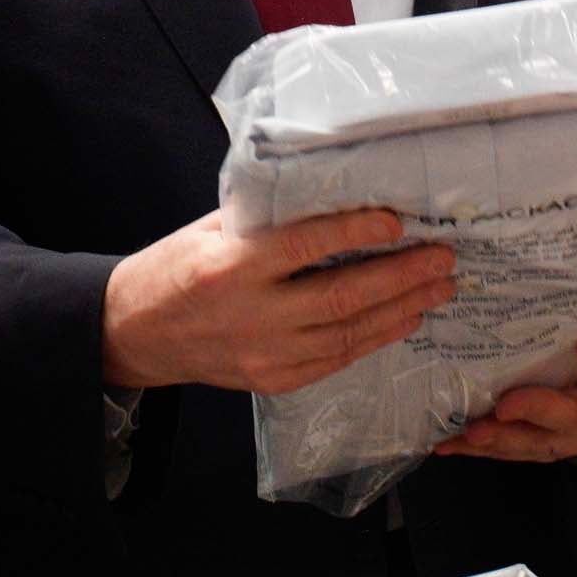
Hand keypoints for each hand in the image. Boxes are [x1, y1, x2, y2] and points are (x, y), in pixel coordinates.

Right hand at [101, 208, 456, 395]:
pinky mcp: (272, 380)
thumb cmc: (174, 267)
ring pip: (347, 333)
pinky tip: (402, 320)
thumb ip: (266, 221)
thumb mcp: (211, 229)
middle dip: (401, 277)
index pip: (306, 246)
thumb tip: (332, 196)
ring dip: (400, 310)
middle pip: (341, 296)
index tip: (396, 222)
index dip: (356, 233)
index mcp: (231, 266)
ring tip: (437, 288)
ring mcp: (264, 355)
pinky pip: (335, 359)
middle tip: (442, 258)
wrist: (135, 332)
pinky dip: (373, 338)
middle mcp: (252, 315)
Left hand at [439, 330, 576, 464]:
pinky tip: (446, 444)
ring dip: (498, 440)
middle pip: (568, 419)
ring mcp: (568, 438)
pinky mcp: (540, 446)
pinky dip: (478, 448)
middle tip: (502, 409)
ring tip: (467, 435)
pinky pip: (509, 450)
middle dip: (531, 414)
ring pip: (534, 444)